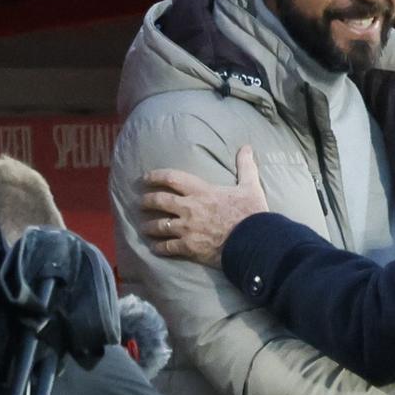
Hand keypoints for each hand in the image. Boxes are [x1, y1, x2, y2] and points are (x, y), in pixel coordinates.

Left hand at [140, 146, 267, 267]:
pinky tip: (154, 248)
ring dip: (149, 226)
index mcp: (201, 191)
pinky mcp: (188, 247)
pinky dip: (159, 247)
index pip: (172, 178)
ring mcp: (187, 228)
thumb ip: (245, 166)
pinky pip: (167, 247)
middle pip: (159, 201)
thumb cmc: (251, 213)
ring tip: (144, 227)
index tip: (146, 178)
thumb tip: (246, 147)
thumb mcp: (250, 186)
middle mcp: (189, 208)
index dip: (155, 176)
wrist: (254, 242)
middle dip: (147, 201)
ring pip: (159, 226)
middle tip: (141, 202)